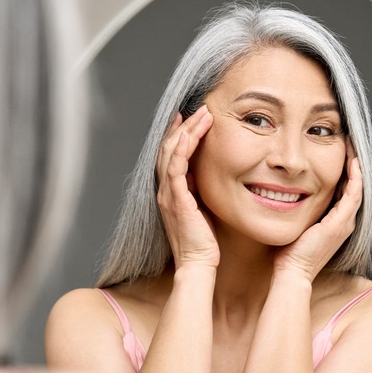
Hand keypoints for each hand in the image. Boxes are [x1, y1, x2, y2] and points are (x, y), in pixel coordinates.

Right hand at [156, 106, 218, 269]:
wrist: (198, 264)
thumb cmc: (204, 241)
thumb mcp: (202, 209)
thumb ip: (199, 191)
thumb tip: (206, 175)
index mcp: (171, 192)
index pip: (170, 156)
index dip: (177, 135)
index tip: (188, 118)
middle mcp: (165, 191)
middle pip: (168, 149)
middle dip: (183, 126)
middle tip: (198, 108)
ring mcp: (168, 194)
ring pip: (171, 153)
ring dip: (186, 131)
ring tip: (202, 114)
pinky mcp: (177, 200)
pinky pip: (175, 168)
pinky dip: (181, 149)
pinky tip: (189, 134)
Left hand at [273, 138, 362, 281]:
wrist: (292, 272)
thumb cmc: (288, 252)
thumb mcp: (296, 224)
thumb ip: (297, 209)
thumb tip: (284, 192)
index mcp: (336, 222)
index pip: (344, 190)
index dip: (344, 170)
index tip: (338, 151)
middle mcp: (344, 222)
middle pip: (354, 186)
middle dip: (352, 163)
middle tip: (349, 142)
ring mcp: (344, 223)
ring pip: (357, 187)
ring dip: (356, 165)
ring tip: (352, 145)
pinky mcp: (340, 223)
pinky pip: (353, 194)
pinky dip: (355, 177)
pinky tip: (352, 161)